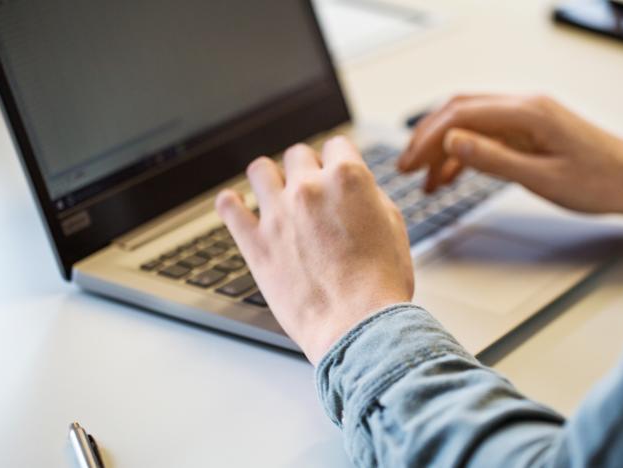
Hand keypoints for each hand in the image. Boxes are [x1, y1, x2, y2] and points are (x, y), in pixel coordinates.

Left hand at [215, 137, 413, 364]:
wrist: (358, 326)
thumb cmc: (380, 285)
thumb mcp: (393, 226)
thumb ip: (369, 196)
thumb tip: (355, 187)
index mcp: (347, 179)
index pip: (336, 145)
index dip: (338, 159)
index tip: (334, 170)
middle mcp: (309, 189)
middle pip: (297, 154)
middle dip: (306, 169)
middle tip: (311, 190)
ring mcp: (278, 214)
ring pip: (259, 169)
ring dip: (268, 178)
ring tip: (273, 192)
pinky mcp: (255, 243)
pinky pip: (228, 208)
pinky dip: (231, 204)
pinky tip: (236, 206)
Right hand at [398, 94, 622, 214]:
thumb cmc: (602, 182)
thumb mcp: (542, 178)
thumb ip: (494, 159)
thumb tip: (451, 142)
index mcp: (527, 112)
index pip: (461, 115)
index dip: (427, 138)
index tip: (407, 164)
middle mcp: (525, 106)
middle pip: (461, 112)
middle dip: (428, 138)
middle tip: (406, 168)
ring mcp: (529, 117)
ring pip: (473, 124)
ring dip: (445, 149)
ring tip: (425, 181)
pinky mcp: (533, 131)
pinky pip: (490, 136)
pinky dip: (467, 154)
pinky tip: (453, 177)